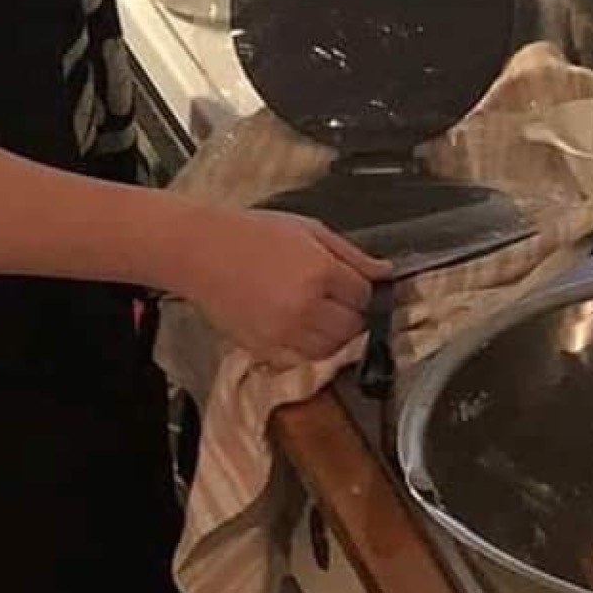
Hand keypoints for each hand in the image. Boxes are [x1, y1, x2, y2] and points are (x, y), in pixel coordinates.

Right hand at [166, 202, 390, 370]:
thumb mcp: (313, 231)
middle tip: (347, 303)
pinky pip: (299, 362)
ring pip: (329, 351)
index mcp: (320, 273)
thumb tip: (386, 272)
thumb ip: (352, 255)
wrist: (206, 253)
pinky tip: (304, 331)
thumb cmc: (258, 233)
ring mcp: (282, 334)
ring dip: (336, 338)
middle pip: (351, 328)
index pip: (364, 296)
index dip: (368, 291)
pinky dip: (309, 351)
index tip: (361, 286)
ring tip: (327, 317)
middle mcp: (304, 308)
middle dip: (357, 317)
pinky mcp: (262, 350)